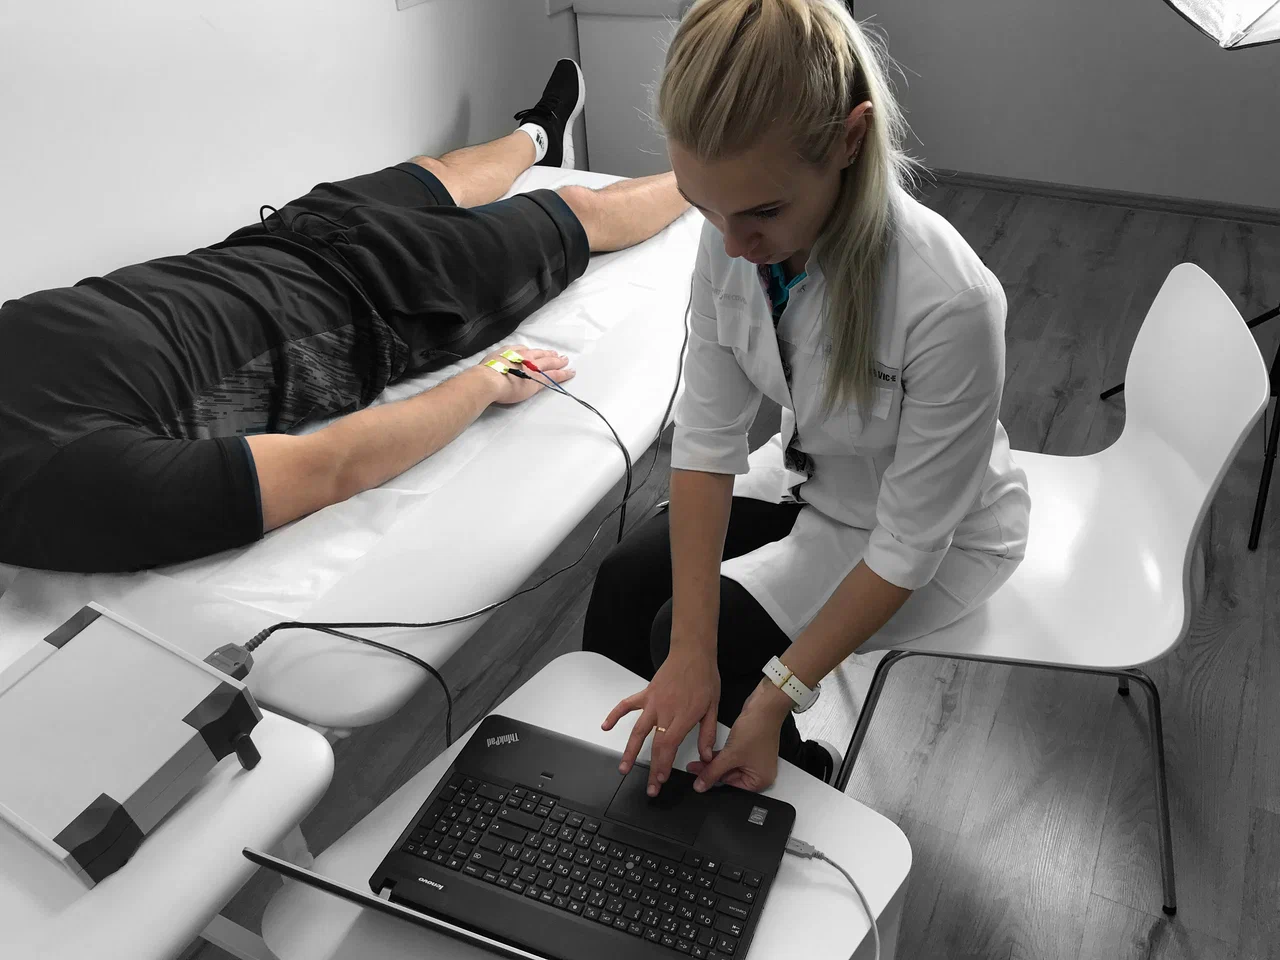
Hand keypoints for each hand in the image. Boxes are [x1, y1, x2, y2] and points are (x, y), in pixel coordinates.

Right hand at [473, 345, 574, 404]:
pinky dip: (564, 373)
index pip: (524, 350)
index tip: (537, 353)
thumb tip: (495, 365)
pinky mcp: (539, 379)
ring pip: (550, 363)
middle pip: (540, 354)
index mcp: (511, 352)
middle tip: (557, 355)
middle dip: (549, 354)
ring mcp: (533, 367)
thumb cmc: (485, 372)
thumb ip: (495, 361)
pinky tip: (570, 372)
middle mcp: (524, 357)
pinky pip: (554, 375)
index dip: (533, 352)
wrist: (490, 379)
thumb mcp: (489, 361)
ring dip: (559, 361)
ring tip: (566, 361)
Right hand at [602, 644, 720, 796]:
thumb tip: (707, 755)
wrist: (693, 652)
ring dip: (629, 750)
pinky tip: (605, 726)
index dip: (663, 765)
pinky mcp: (646, 693)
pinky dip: (615, 715)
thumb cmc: (704, 677)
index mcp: (684, 716)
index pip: (669, 746)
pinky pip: (626, 705)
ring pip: (637, 730)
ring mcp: (653, 702)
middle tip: (649, 787)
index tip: (660, 780)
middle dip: (651, 769)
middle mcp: (665, 711)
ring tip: (622, 768)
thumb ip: (708, 733)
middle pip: (654, 745)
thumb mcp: (714, 706)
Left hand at [685, 681, 792, 792]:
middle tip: (695, 768)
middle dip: (712, 771)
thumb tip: (701, 785)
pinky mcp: (748, 748)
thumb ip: (712, 772)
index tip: (698, 780)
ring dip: (714, 762)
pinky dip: (721, 755)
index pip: (732, 788)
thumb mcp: (730, 755)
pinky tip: (708, 754)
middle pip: (730, 777)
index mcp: (760, 781)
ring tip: (699, 760)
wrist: (764, 706)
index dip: (714, 783)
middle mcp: (759, 772)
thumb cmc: (758, 729)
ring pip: (729, 766)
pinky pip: (731, 756)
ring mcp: (754, 760)